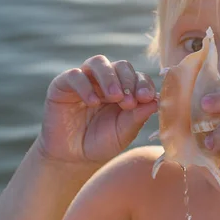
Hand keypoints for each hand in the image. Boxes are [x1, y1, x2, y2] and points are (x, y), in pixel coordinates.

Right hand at [39, 55, 158, 165]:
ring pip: (99, 62)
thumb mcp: (123, 133)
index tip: (147, 98)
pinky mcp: (63, 84)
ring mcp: (86, 79)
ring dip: (109, 77)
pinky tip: (93, 102)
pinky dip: (85, 86)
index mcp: (125, 89)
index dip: (144, 84)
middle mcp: (106, 80)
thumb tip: (156, 102)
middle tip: (129, 101)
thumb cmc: (101, 143)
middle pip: (121, 65)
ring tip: (114, 97)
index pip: (138, 77)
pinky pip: (75, 75)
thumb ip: (137, 117)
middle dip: (128, 81)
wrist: (72, 157)